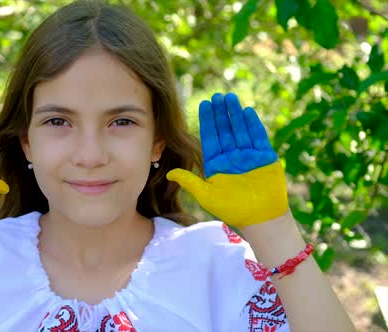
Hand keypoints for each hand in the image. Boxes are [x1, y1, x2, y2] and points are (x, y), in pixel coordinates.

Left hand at [166, 93, 287, 227]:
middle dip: (220, 113)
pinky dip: (252, 124)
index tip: (204, 104)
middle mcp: (232, 157)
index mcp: (216, 164)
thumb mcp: (207, 195)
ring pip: (240, 130)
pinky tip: (246, 111)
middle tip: (216, 95)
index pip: (210, 138)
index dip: (208, 121)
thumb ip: (190, 182)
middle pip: (225, 130)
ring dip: (235, 114)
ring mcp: (249, 156)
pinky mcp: (265, 157)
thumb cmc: (233, 210)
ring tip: (229, 97)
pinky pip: (258, 137)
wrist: (261, 219)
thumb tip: (169, 174)